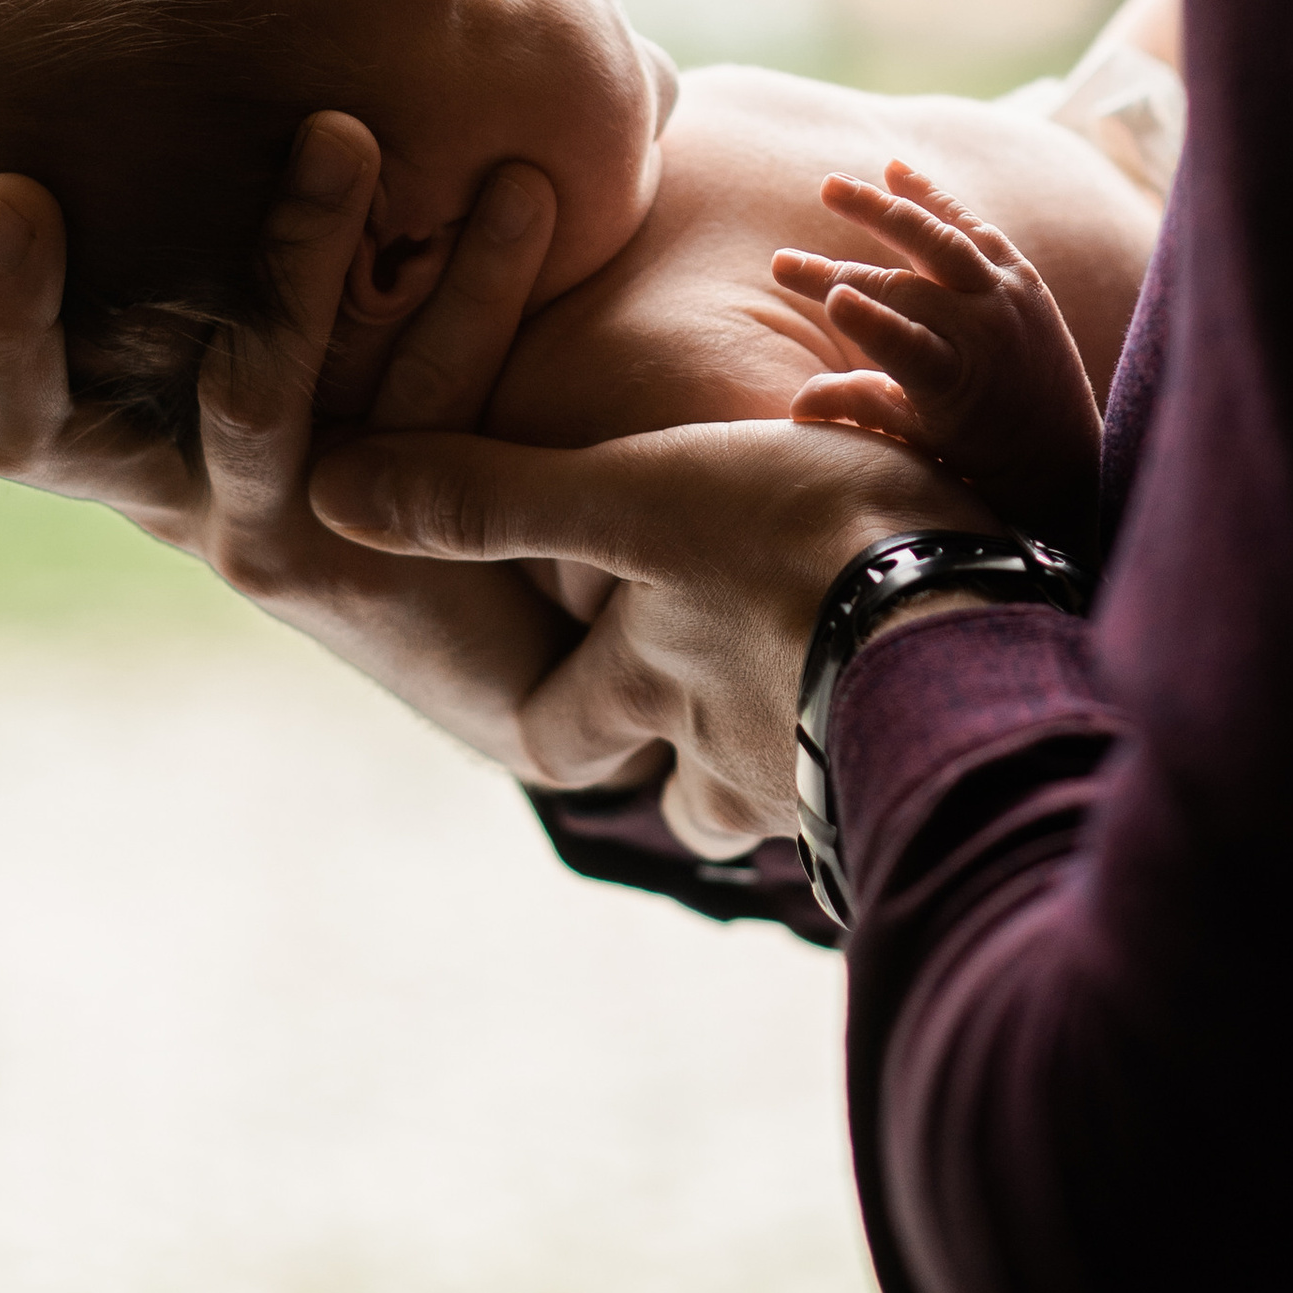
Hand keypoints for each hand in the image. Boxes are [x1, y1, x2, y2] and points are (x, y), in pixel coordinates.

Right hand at [0, 124, 585, 775]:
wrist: (521, 608)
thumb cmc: (384, 408)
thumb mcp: (297, 291)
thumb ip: (267, 151)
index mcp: (105, 421)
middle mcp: (152, 484)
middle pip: (22, 423)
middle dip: (3, 309)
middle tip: (11, 190)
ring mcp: (262, 523)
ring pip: (254, 393)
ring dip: (293, 254)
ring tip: (344, 130)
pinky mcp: (388, 545)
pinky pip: (424, 410)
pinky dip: (472, 294)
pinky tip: (520, 190)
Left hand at [310, 412, 978, 854]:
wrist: (966, 632)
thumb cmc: (795, 554)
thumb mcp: (636, 497)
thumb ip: (490, 497)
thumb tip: (325, 495)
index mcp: (650, 684)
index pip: (569, 733)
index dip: (565, 715)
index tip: (578, 691)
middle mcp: (728, 752)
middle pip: (688, 797)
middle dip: (685, 763)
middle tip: (705, 712)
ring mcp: (830, 771)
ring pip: (790, 788)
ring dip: (789, 751)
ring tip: (819, 693)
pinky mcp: (934, 758)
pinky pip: (893, 772)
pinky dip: (889, 737)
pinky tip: (924, 684)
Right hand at [775, 160, 1102, 547]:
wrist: (1062, 449)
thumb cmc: (977, 454)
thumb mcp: (916, 437)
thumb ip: (858, 407)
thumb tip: (794, 407)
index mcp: (957, 383)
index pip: (908, 346)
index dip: (872, 322)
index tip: (834, 298)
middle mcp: (988, 334)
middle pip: (907, 290)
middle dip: (838, 272)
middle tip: (781, 264)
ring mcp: (1008, 298)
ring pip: (941, 240)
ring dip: (883, 210)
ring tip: (830, 187)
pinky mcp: (1022, 276)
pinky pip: (974, 228)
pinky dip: (935, 199)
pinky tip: (894, 171)